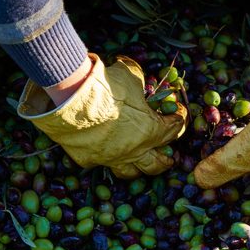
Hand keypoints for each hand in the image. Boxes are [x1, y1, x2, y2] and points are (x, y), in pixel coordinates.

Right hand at [17, 54, 186, 177]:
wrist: (71, 101)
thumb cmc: (106, 87)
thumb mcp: (130, 75)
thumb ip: (138, 79)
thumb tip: (138, 76)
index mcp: (150, 130)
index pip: (173, 130)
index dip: (178, 121)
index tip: (177, 115)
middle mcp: (134, 150)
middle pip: (157, 164)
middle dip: (165, 160)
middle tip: (168, 156)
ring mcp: (112, 158)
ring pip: (130, 173)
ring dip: (138, 167)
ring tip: (139, 162)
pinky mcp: (90, 160)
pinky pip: (100, 163)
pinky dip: (104, 157)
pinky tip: (103, 151)